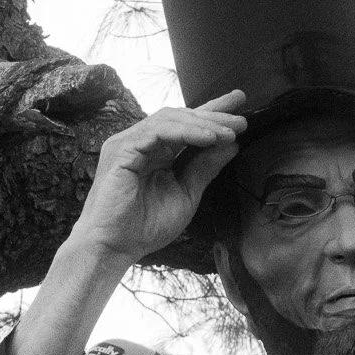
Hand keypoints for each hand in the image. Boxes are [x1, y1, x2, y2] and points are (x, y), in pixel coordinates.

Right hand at [69, 92, 246, 264]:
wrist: (113, 247)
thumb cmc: (143, 227)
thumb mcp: (186, 194)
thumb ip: (205, 168)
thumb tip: (230, 145)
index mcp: (155, 153)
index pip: (186, 126)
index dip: (212, 114)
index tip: (240, 107)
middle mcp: (141, 143)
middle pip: (180, 117)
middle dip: (213, 115)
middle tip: (241, 120)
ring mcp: (128, 143)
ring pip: (170, 119)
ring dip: (203, 124)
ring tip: (228, 132)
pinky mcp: (121, 149)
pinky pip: (157, 131)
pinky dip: (185, 132)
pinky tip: (207, 138)